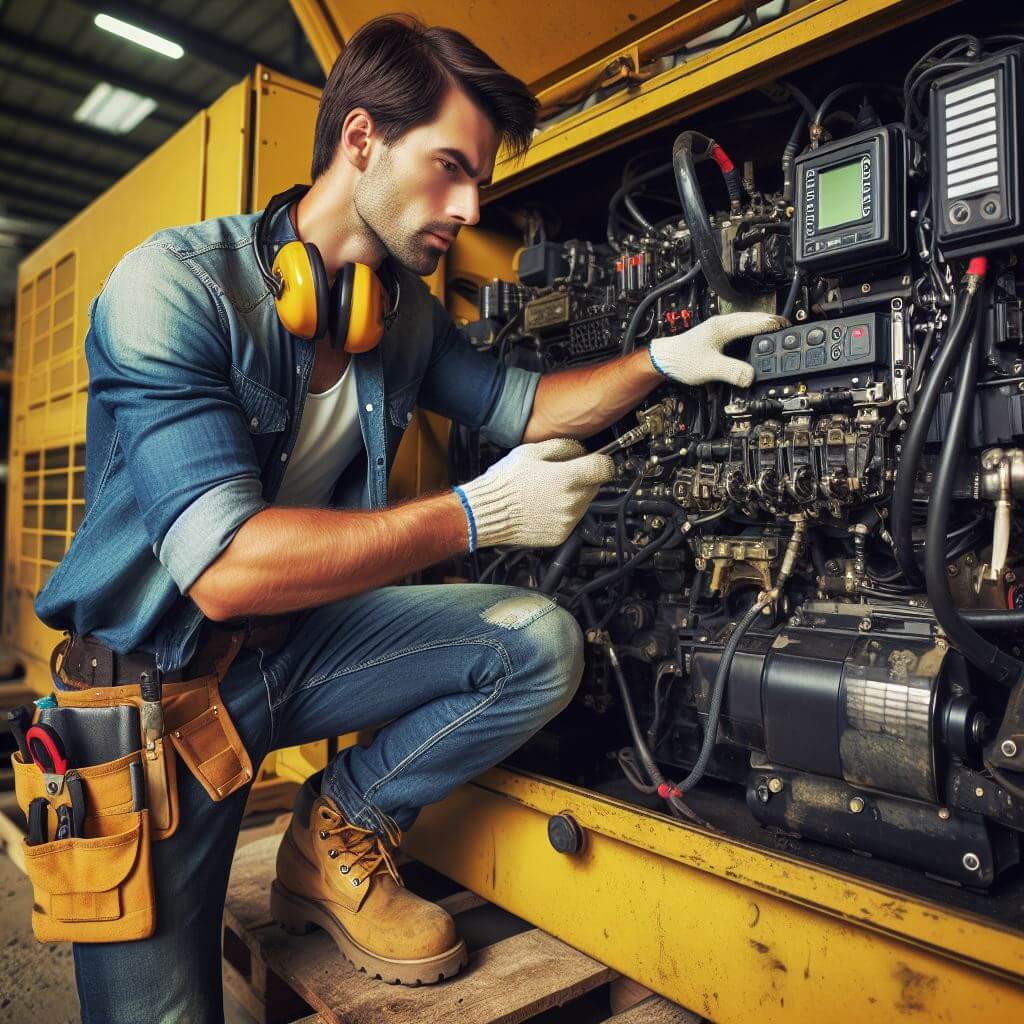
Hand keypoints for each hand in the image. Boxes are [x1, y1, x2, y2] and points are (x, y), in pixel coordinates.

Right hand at [454, 438, 614, 550]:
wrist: (487, 513)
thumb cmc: (505, 483)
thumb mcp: (531, 452)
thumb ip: (563, 446)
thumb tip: (579, 449)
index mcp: (568, 478)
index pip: (604, 468)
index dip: (603, 462)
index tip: (599, 462)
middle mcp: (572, 501)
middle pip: (594, 486)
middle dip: (583, 479)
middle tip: (560, 476)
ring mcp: (567, 520)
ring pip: (584, 503)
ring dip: (573, 496)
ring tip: (547, 492)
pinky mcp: (560, 535)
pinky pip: (571, 520)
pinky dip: (562, 513)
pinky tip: (543, 507)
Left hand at [648, 312, 787, 387]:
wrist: (663, 360)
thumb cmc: (681, 360)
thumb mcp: (710, 368)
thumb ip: (732, 372)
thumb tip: (751, 376)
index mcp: (724, 327)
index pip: (756, 321)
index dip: (774, 325)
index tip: (789, 328)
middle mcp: (722, 323)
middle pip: (754, 319)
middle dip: (772, 324)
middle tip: (788, 330)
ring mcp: (719, 328)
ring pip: (747, 323)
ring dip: (762, 327)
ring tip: (776, 333)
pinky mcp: (716, 335)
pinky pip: (740, 330)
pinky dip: (751, 333)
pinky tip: (754, 341)